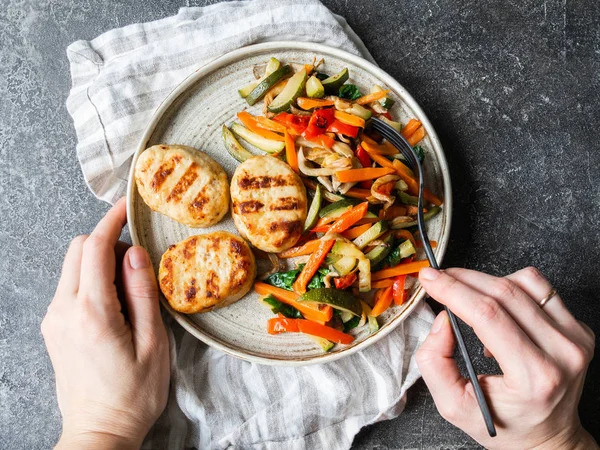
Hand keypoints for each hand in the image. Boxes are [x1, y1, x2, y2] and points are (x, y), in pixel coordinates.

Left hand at [42, 199, 169, 449]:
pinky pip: (69, 286)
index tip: (126, 206)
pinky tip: (114, 303)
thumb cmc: (133, 394)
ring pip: (72, 266)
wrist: (99, 432)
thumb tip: (135, 252)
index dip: (111, 221)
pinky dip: (90, 279)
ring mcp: (54, 319)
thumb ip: (142, 293)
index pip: (94, 247)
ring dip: (99, 262)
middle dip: (106, 241)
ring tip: (129, 288)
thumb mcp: (153, 343)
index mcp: (92, 312)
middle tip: (136, 261)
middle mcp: (64, 310)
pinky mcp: (53, 328)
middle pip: (77, 250)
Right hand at [416, 267, 596, 449]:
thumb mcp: (455, 406)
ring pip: (522, 282)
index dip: (453, 291)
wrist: (548, 437)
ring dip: (485, 281)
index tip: (430, 279)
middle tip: (438, 278)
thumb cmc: (504, 425)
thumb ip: (435, 363)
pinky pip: (539, 287)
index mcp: (534, 378)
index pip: (488, 316)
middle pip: (504, 293)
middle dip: (462, 279)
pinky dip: (510, 287)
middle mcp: (562, 354)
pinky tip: (499, 308)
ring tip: (469, 300)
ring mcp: (575, 338)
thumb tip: (442, 319)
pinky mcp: (579, 328)